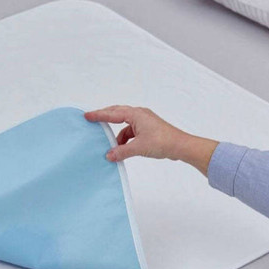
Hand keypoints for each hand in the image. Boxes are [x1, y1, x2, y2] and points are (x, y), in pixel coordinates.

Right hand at [84, 105, 218, 175]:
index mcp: (136, 114)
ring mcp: (144, 121)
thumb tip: (109, 155)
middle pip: (117, 113)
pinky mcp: (148, 129)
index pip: (112, 113)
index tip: (87, 116)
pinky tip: (122, 149)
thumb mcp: (138, 148)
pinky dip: (125, 139)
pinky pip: (131, 131)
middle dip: (105, 118)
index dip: (98, 115)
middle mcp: (139, 114)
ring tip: (111, 146)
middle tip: (92, 121)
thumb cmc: (163, 141)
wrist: (181, 146)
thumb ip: (122, 151)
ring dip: (117, 135)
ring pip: (125, 125)